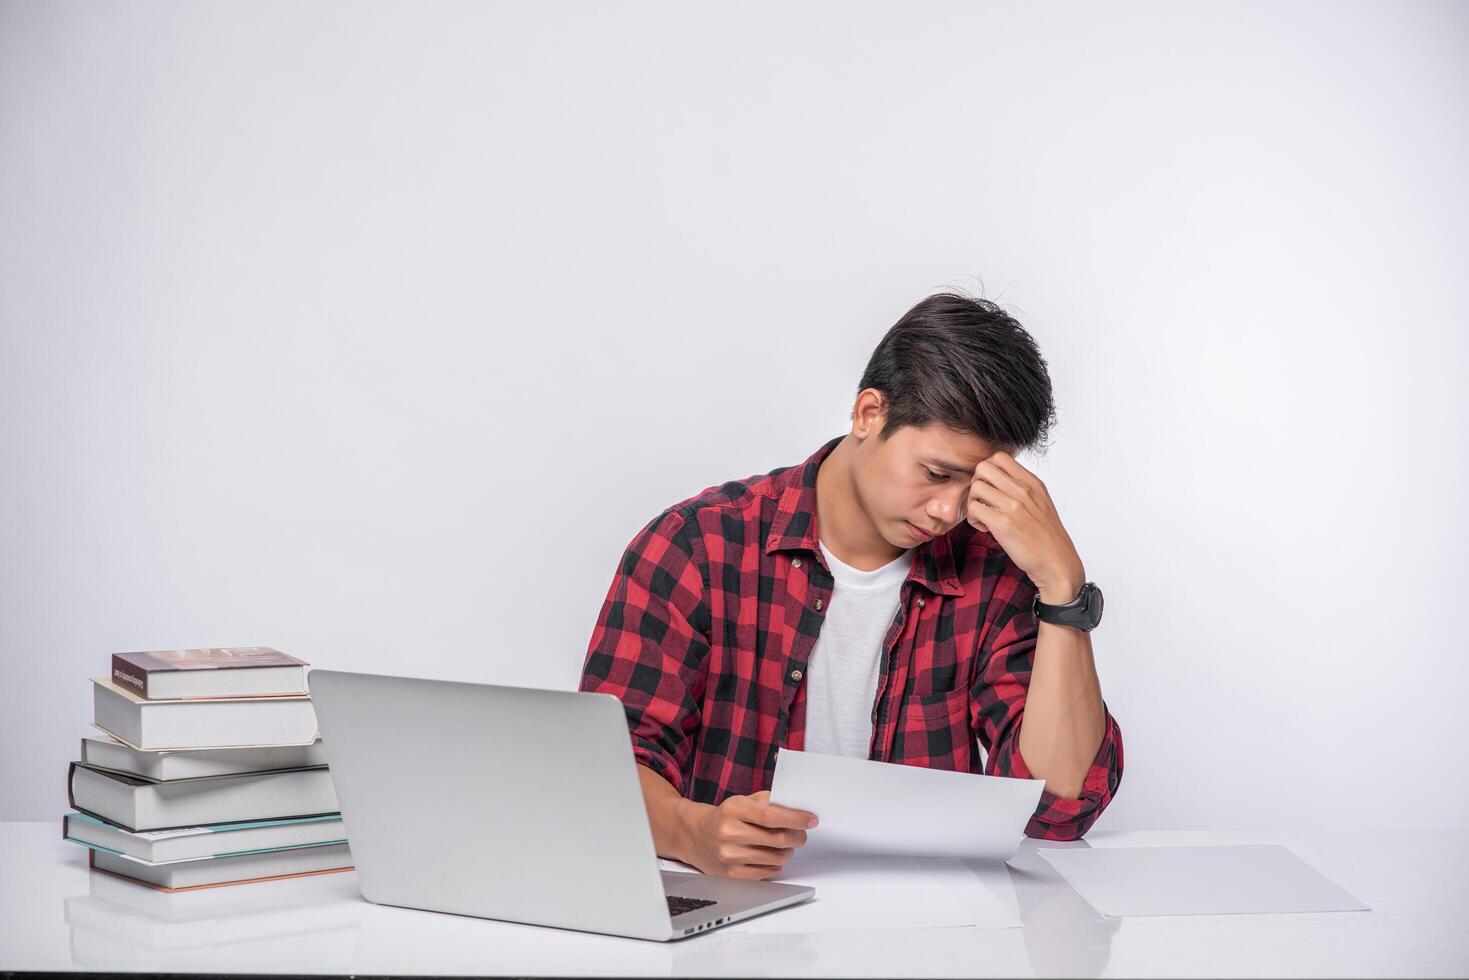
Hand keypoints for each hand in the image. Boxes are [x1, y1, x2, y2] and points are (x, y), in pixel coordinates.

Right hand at [681, 791, 816, 878]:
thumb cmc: (725, 817)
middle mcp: (729, 833)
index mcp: (733, 810)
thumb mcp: (743, 801)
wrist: (696, 835)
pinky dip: (776, 863)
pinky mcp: (732, 875)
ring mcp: (729, 857)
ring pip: (777, 857)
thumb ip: (769, 802)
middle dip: (797, 836)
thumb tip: (797, 810)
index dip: (795, 818)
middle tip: (801, 833)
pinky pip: (768, 871)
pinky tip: (770, 854)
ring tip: (784, 843)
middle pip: (778, 839)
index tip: (811, 820)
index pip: (771, 816)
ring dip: (788, 850)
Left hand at [966, 451, 1084, 603]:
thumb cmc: (1046, 536)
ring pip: (975, 487)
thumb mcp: (1040, 502)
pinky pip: (973, 508)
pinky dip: (973, 518)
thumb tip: (997, 481)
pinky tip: (984, 527)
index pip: (999, 457)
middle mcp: (1023, 490)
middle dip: (976, 483)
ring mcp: (1013, 506)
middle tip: (983, 500)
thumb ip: (1022, 488)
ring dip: (973, 502)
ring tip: (983, 516)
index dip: (988, 471)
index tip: (991, 487)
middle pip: (983, 467)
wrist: (1056, 562)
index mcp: (1032, 482)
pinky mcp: (1003, 524)